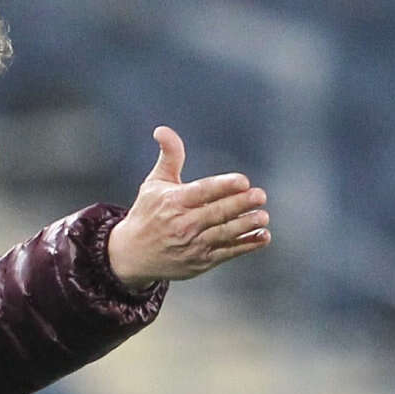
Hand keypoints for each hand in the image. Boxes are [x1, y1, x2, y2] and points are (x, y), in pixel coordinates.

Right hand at [107, 126, 270, 289]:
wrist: (131, 256)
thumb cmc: (147, 215)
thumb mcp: (154, 184)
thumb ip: (169, 157)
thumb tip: (163, 130)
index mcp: (173, 202)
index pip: (202, 191)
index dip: (224, 186)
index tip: (243, 181)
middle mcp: (182, 225)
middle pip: (216, 213)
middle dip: (241, 204)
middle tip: (260, 195)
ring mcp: (192, 246)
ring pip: (224, 234)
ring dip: (246, 225)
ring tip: (263, 217)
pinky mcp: (200, 262)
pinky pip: (227, 253)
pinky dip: (246, 245)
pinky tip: (262, 237)